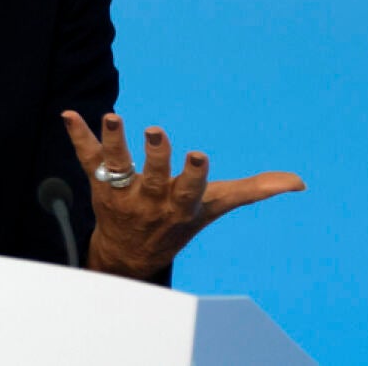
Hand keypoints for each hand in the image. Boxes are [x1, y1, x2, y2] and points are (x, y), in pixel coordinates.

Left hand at [62, 112, 304, 279]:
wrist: (130, 253)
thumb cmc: (179, 222)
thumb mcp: (215, 208)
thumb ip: (253, 190)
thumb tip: (298, 183)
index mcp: (181, 205)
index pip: (189, 189)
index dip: (192, 173)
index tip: (196, 155)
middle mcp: (150, 200)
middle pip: (152, 176)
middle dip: (155, 155)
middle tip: (155, 130)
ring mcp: (122, 191)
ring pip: (116, 165)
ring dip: (113, 141)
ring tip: (112, 116)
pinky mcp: (99, 182)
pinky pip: (87, 157)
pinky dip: (78, 136)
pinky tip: (69, 114)